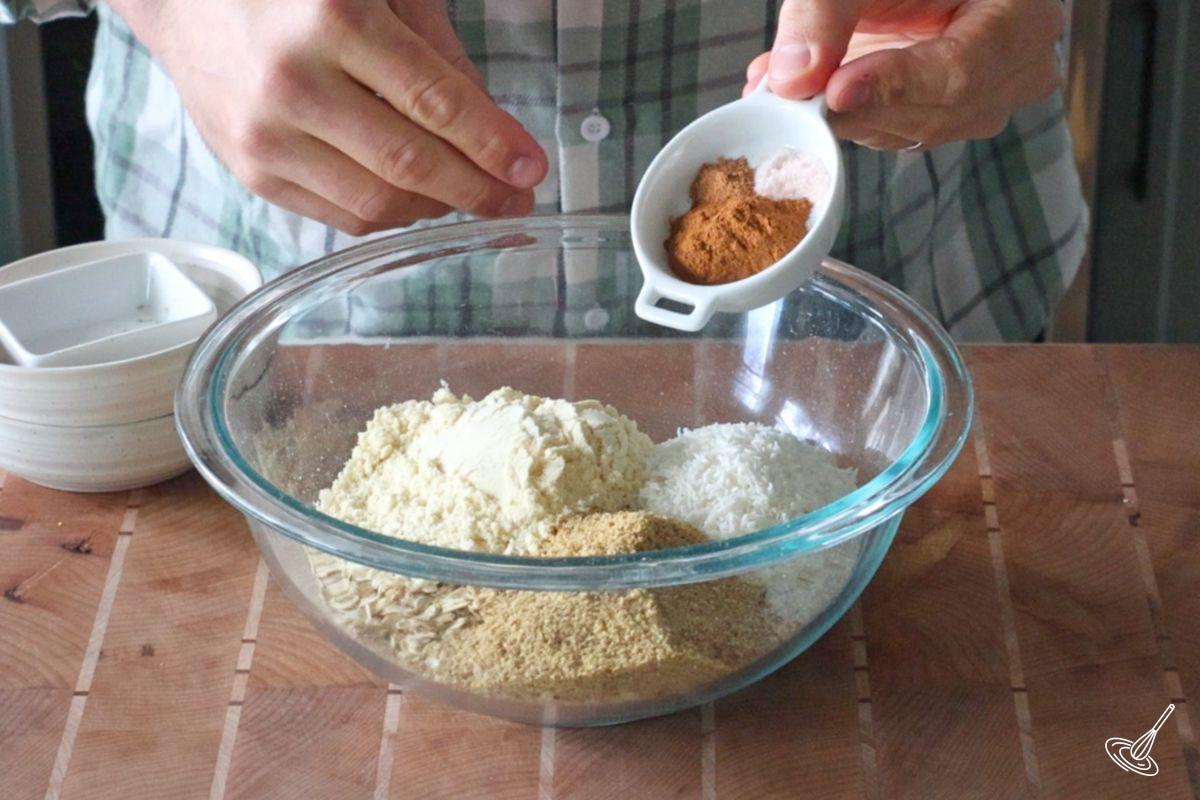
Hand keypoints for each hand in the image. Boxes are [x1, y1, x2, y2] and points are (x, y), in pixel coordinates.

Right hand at [111, 0, 547, 234]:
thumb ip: (439, 53)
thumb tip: (495, 130)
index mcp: (332, 19)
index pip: (433, 100)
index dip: (492, 143)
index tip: (532, 167)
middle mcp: (293, 82)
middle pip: (409, 164)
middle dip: (478, 190)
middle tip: (519, 198)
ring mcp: (266, 136)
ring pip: (378, 203)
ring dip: (439, 209)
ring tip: (472, 196)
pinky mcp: (252, 173)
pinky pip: (342, 216)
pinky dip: (393, 216)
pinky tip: (420, 200)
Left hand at [744, 0, 1064, 149]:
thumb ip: (826, 12)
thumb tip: (791, 79)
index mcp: (1021, 15)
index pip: (962, 69)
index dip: (895, 86)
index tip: (836, 90)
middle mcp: (1020, 67)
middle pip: (937, 114)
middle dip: (860, 110)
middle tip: (794, 98)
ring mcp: (990, 99)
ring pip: (912, 133)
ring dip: (847, 116)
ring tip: (791, 91)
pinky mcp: (951, 116)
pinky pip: (896, 132)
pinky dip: (848, 117)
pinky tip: (811, 94)